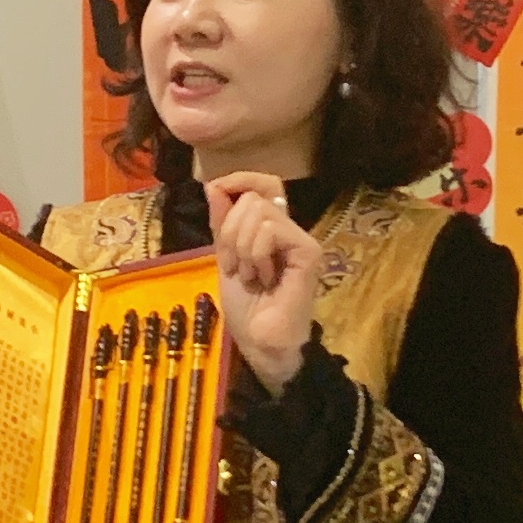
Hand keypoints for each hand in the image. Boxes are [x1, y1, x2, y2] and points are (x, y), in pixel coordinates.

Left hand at [204, 172, 320, 392]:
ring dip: (241, 247)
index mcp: (271, 228)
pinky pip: (270, 229)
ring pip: (258, 211)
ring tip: (250, 276)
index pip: (263, 183)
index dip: (239, 179)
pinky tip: (263, 278)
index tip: (215, 192)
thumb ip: (222, 223)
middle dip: (230, 231)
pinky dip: (255, 253)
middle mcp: (289, 228)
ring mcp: (300, 239)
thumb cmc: (247, 308)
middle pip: (252, 197)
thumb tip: (214, 185)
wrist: (261, 342)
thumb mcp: (225, 258)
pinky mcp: (308, 251)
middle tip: (235, 265)